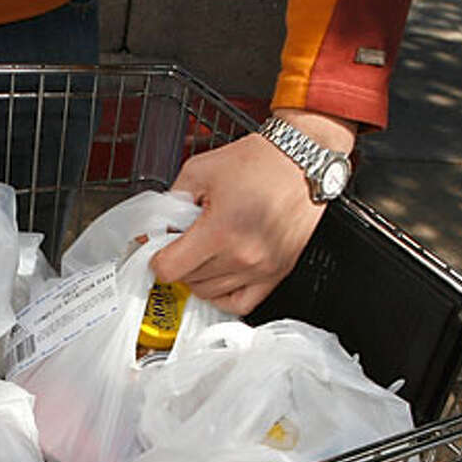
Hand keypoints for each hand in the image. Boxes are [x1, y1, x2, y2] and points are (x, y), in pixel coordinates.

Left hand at [150, 108, 355, 315]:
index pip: (169, 268)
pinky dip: (223, 295)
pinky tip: (218, 276)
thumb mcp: (200, 170)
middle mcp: (242, 256)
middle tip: (181, 242)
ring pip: (210, 293)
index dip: (156, 258)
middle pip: (188, 280)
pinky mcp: (277, 273)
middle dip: (178, 261)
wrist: (305, 159)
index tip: (158, 248)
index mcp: (220, 231)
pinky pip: (241, 303)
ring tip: (203, 252)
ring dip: (198, 276)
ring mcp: (261, 269)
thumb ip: (172, 200)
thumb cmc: (262, 161)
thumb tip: (159, 223)